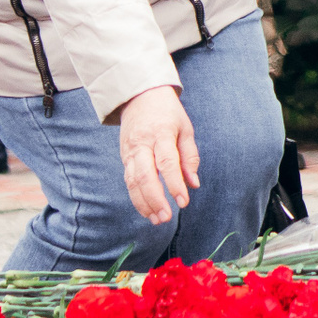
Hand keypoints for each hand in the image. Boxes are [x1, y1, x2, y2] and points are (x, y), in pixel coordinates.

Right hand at [118, 86, 199, 225]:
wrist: (139, 97)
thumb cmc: (168, 113)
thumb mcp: (185, 128)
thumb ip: (190, 156)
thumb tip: (193, 184)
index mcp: (161, 133)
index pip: (167, 162)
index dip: (174, 183)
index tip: (183, 201)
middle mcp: (142, 143)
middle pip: (145, 175)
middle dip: (155, 199)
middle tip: (167, 217)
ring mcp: (129, 151)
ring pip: (132, 181)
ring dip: (144, 203)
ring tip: (157, 219)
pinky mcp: (124, 157)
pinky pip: (128, 180)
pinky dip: (136, 197)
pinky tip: (147, 210)